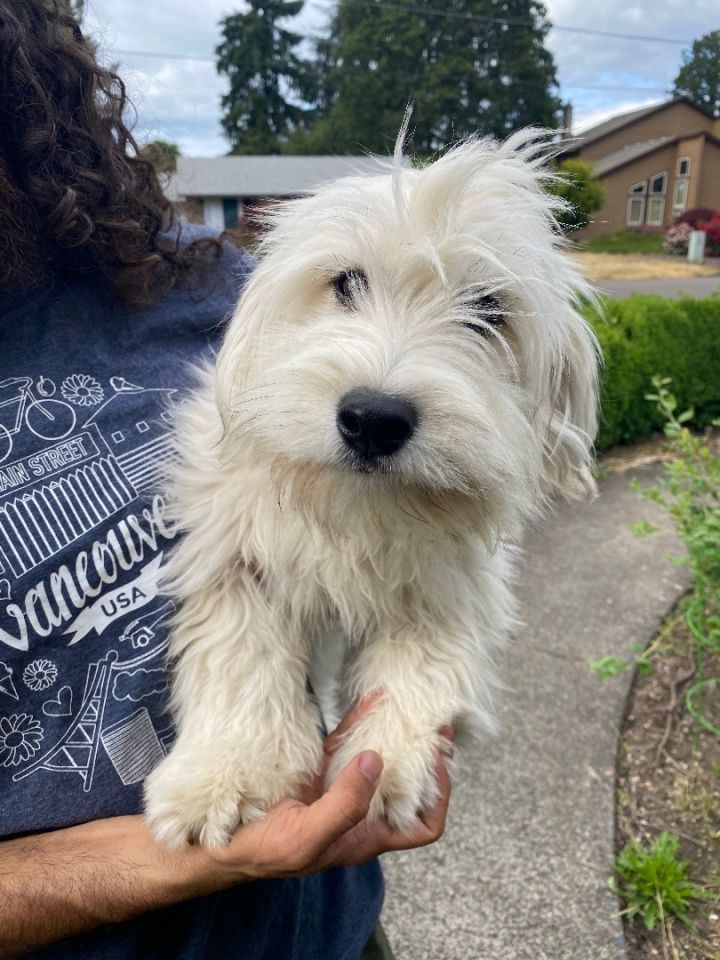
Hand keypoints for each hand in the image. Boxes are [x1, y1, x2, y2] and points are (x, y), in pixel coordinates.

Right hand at [202, 695, 453, 879]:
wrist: (218, 838)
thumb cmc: (263, 850)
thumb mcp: (307, 838)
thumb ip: (345, 804)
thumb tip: (376, 760)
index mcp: (366, 835)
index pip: (422, 823)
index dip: (438, 794)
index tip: (439, 760)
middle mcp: (360, 811)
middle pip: (407, 782)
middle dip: (422, 752)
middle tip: (434, 717)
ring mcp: (340, 787)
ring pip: (380, 756)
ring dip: (396, 730)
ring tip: (411, 700)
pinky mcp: (317, 768)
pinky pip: (348, 740)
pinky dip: (362, 719)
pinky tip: (370, 696)